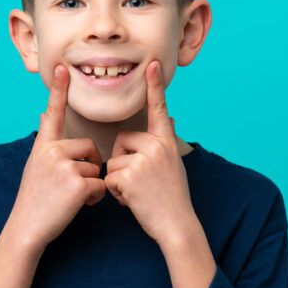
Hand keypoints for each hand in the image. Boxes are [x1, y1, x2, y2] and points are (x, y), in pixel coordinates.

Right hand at [10, 63, 105, 249]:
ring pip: (96, 167)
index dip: (58, 89)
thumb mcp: (35, 165)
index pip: (53, 112)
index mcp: (43, 145)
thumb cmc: (35, 199)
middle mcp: (51, 151)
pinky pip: (100, 184)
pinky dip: (95, 197)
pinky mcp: (77, 183)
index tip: (62, 67)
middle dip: (89, 166)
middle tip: (72, 185)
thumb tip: (45, 112)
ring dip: (91, 184)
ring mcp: (64, 166)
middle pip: (89, 147)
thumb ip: (46, 141)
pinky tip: (78, 204)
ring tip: (71, 197)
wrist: (27, 227)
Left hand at [104, 59, 192, 244]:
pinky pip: (110, 178)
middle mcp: (157, 146)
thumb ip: (163, 142)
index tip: (151, 63)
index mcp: (166, 141)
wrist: (177, 225)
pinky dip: (116, 193)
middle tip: (139, 181)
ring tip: (138, 193)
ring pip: (114, 162)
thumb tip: (167, 117)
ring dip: (119, 181)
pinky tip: (132, 201)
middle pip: (122, 140)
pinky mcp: (130, 175)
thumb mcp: (173, 164)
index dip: (154, 85)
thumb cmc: (172, 198)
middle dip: (122, 161)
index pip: (158, 108)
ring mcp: (144, 160)